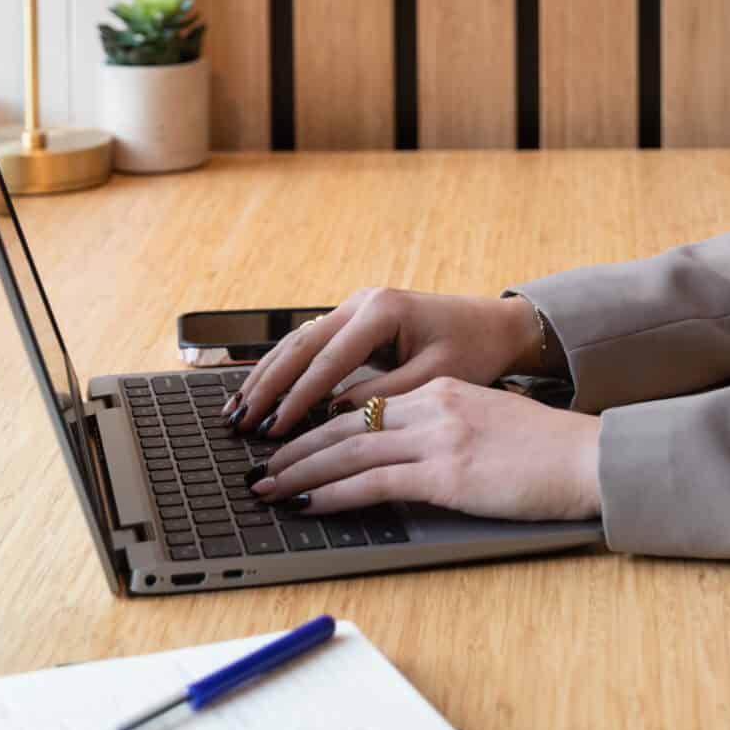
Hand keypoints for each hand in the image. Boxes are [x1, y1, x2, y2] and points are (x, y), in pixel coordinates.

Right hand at [224, 287, 541, 437]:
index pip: (329, 359)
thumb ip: (386, 395)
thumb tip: (336, 412)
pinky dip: (283, 370)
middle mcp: (362, 302)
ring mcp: (354, 308)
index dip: (298, 397)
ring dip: (265, 377)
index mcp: (382, 311)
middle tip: (238, 421)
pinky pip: (309, 346)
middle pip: (300, 345)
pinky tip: (260, 393)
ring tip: (235, 410)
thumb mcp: (435, 377)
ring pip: (297, 343)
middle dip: (267, 386)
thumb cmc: (472, 350)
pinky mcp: (354, 321)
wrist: (494, 325)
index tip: (274, 427)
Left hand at [252, 377, 601, 520]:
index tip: (290, 443)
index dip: (319, 426)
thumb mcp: (490, 424)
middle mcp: (433, 405)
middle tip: (260, 466)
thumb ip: (447, 428)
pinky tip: (308, 503)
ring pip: (348, 452)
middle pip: (345, 424)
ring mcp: (438, 437)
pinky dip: (334, 494)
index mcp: (442, 391)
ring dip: (300, 472)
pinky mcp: (447, 472)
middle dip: (296, 448)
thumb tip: (409, 456)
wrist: (590, 457)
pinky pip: (374, 482)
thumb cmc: (549, 451)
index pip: (364, 407)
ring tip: (267, 488)